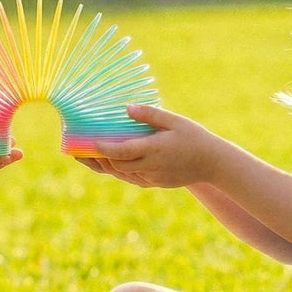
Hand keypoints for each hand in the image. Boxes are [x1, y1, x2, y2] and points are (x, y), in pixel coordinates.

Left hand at [77, 103, 219, 187]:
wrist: (213, 164)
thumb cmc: (194, 137)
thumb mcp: (175, 121)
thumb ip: (150, 114)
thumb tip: (127, 108)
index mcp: (154, 150)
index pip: (122, 151)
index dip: (103, 149)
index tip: (88, 143)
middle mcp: (151, 166)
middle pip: (116, 165)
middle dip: (95, 159)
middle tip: (77, 150)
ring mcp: (153, 177)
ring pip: (121, 174)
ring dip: (103, 166)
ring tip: (85, 158)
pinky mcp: (155, 183)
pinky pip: (131, 178)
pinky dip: (117, 171)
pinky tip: (107, 164)